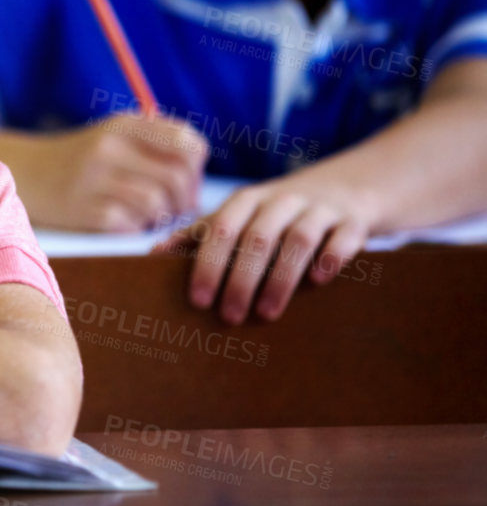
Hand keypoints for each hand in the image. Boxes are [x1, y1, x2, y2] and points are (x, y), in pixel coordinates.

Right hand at [14, 113, 207, 231]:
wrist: (30, 172)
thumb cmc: (87, 158)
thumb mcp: (118, 135)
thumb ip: (160, 144)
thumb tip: (197, 181)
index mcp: (125, 124)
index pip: (188, 143)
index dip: (196, 167)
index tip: (185, 179)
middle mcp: (109, 146)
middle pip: (177, 177)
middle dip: (185, 199)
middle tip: (176, 208)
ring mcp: (94, 178)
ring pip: (157, 203)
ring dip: (161, 216)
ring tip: (149, 215)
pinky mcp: (83, 209)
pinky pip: (130, 225)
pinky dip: (134, 228)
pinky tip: (124, 222)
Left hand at [154, 174, 377, 321]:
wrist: (348, 188)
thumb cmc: (277, 213)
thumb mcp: (239, 216)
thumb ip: (200, 234)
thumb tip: (152, 256)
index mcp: (247, 200)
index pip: (220, 229)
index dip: (207, 263)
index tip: (197, 300)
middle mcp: (281, 201)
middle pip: (256, 238)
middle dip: (240, 279)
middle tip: (229, 317)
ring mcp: (319, 209)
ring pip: (298, 239)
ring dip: (281, 277)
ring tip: (267, 313)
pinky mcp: (353, 222)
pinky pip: (344, 237)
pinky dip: (331, 257)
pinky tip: (319, 281)